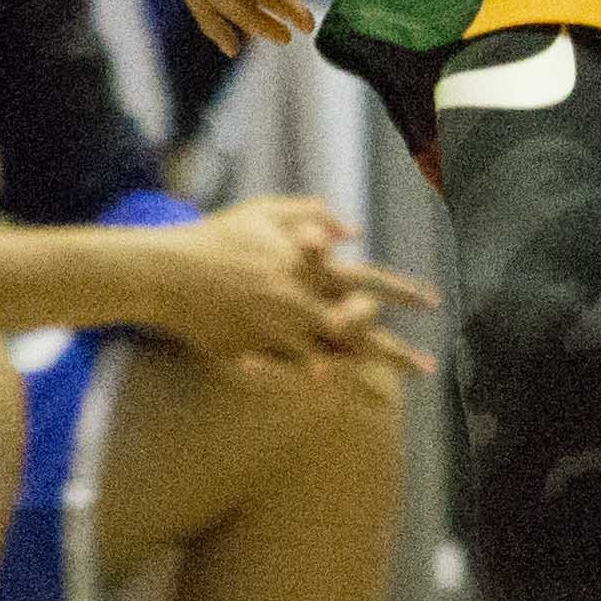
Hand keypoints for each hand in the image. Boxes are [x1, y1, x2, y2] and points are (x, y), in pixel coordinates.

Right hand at [140, 195, 434, 385]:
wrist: (168, 273)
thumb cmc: (218, 237)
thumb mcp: (265, 212)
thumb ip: (312, 213)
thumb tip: (353, 231)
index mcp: (308, 266)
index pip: (368, 280)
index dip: (403, 292)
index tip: (432, 303)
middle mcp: (299, 301)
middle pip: (360, 332)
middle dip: (396, 352)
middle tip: (427, 367)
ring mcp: (276, 330)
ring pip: (331, 357)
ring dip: (365, 372)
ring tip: (394, 388)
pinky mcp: (255, 351)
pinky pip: (293, 370)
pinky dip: (319, 378)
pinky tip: (338, 387)